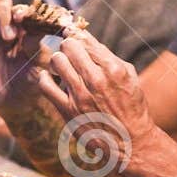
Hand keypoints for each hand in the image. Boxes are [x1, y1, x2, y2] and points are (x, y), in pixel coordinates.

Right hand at [0, 0, 48, 108]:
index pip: (21, 6)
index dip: (20, 10)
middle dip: (3, 13)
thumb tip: (29, 22)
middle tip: (8, 38)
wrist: (12, 101)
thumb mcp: (38, 62)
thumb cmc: (30, 81)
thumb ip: (35, 41)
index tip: (21, 21)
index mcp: (26, 27)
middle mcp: (7, 25)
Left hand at [37, 33, 160, 168]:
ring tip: (63, 68)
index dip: (76, 34)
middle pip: (69, 46)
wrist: (131, 142)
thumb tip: (88, 41)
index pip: (86, 39)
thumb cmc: (132, 108)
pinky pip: (45, 85)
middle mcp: (96, 80)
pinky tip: (53, 81)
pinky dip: (46, 78)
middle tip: (70, 54)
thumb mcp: (129, 77)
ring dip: (58, 61)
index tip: (72, 33)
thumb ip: (109, 58)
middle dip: (68, 47)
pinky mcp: (68, 110)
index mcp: (114, 69)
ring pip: (56, 61)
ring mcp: (80, 96)